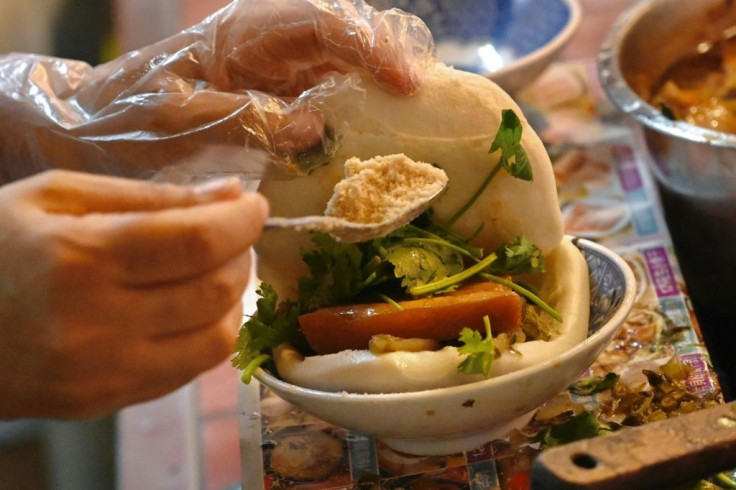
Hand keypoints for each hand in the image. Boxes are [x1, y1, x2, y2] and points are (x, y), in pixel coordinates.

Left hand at [0, 0, 432, 181]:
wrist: (101, 127)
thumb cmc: (132, 118)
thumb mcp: (177, 120)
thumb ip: (243, 118)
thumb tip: (313, 128)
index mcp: (247, 33)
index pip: (324, 24)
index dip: (372, 47)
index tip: (407, 83)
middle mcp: (273, 43)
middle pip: (349, 35)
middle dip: (392, 59)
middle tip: (427, 102)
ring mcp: (282, 69)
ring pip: (350, 62)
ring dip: (384, 87)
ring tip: (417, 119)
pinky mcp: (285, 97)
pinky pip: (336, 93)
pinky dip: (363, 111)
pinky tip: (381, 135)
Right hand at [0, 170, 267, 418]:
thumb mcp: (56, 196)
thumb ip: (148, 196)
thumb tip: (229, 194)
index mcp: (81, 258)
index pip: (197, 243)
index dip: (243, 222)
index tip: (255, 206)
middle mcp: (97, 323)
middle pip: (216, 292)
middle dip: (242, 256)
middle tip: (234, 235)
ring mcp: (103, 372)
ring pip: (216, 340)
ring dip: (234, 300)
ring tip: (216, 271)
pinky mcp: (106, 402)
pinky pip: (189, 371)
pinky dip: (208, 334)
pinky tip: (192, 309)